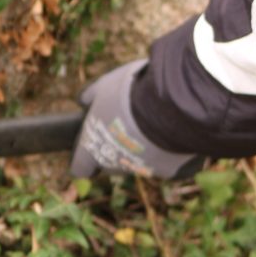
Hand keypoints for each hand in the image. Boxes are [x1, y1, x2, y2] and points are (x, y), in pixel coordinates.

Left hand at [70, 60, 203, 178]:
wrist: (172, 103)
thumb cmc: (132, 93)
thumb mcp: (105, 86)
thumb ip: (90, 96)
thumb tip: (82, 101)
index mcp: (92, 150)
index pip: (81, 167)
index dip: (85, 158)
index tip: (92, 146)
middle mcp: (115, 166)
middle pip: (112, 163)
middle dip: (118, 146)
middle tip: (129, 122)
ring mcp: (142, 170)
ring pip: (140, 161)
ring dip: (144, 147)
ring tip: (154, 120)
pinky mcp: (169, 170)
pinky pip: (167, 160)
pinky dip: (169, 148)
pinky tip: (174, 129)